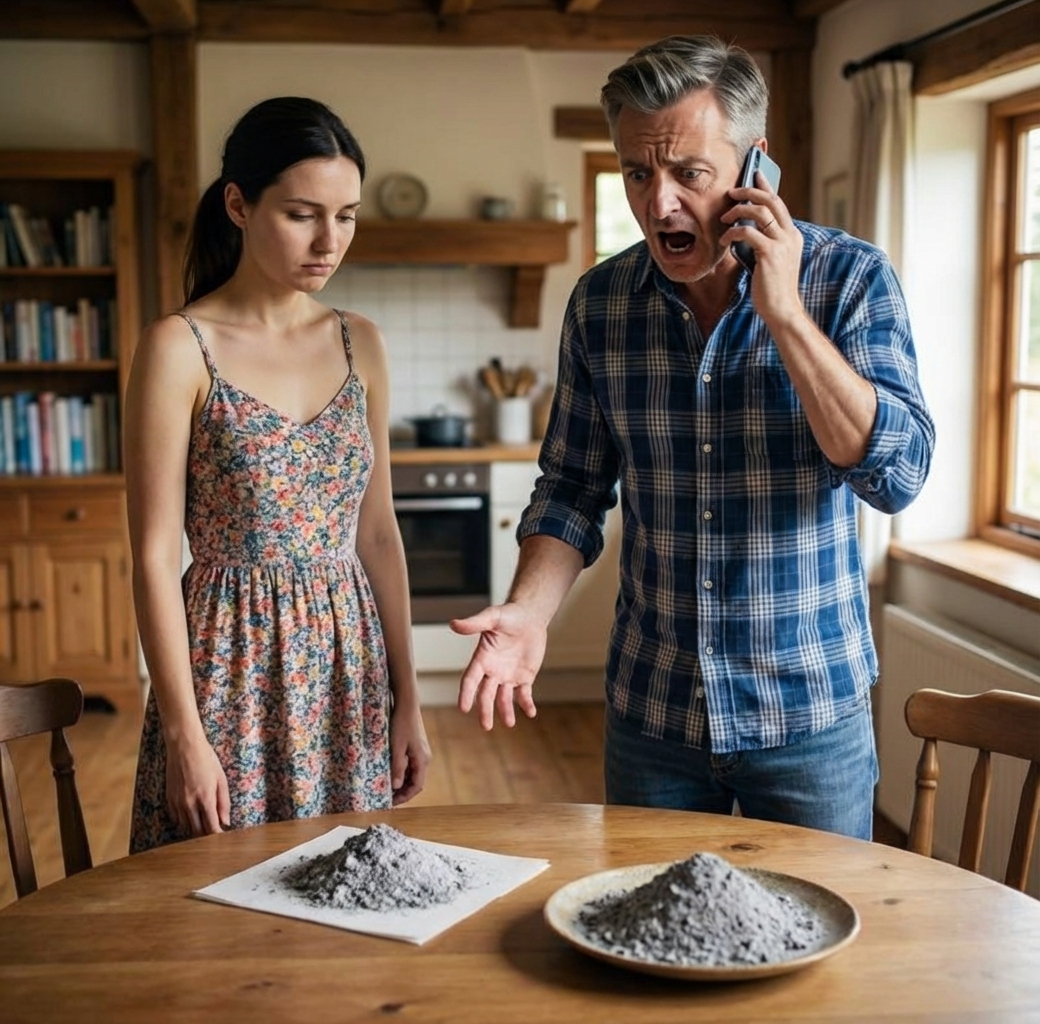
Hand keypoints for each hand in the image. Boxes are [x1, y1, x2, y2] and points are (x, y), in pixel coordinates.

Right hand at [165, 736, 230, 836]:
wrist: (184, 747)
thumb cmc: (206, 760)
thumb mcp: (221, 779)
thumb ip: (224, 802)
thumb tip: (226, 822)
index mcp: (205, 799)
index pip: (211, 828)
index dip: (217, 836)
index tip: (222, 839)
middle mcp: (189, 804)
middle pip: (197, 831)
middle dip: (206, 835)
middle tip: (214, 832)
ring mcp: (177, 802)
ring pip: (186, 826)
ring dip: (195, 828)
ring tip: (204, 824)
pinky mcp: (169, 799)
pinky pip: (176, 818)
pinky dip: (184, 821)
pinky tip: (191, 816)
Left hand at [390, 701, 431, 805]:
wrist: (406, 704)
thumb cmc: (402, 724)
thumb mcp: (397, 747)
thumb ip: (398, 767)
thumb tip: (397, 786)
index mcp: (422, 760)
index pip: (416, 786)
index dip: (405, 797)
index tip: (391, 803)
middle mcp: (424, 757)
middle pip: (415, 781)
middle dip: (402, 792)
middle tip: (387, 798)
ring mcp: (421, 752)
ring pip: (412, 773)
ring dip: (402, 782)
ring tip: (387, 787)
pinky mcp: (416, 746)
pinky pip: (410, 765)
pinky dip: (402, 772)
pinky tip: (391, 772)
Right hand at [451, 602, 546, 729]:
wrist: (530, 617)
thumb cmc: (509, 615)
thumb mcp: (492, 617)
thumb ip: (474, 623)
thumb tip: (453, 624)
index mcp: (482, 659)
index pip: (470, 680)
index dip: (466, 694)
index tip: (463, 708)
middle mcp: (493, 671)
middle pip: (486, 695)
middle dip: (485, 710)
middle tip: (485, 726)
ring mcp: (508, 676)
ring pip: (504, 698)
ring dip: (506, 711)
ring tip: (509, 723)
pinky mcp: (524, 678)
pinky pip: (524, 695)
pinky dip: (526, 704)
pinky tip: (531, 713)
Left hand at [721, 170, 805, 329]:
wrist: (782, 309)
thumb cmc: (772, 288)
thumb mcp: (770, 260)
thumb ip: (763, 242)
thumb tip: (743, 228)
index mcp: (792, 235)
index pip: (779, 203)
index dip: (766, 186)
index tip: (754, 174)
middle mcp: (790, 235)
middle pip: (771, 200)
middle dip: (750, 192)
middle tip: (732, 192)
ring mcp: (782, 243)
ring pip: (760, 211)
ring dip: (739, 210)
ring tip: (724, 218)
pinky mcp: (770, 254)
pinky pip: (748, 232)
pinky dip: (733, 233)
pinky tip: (724, 241)